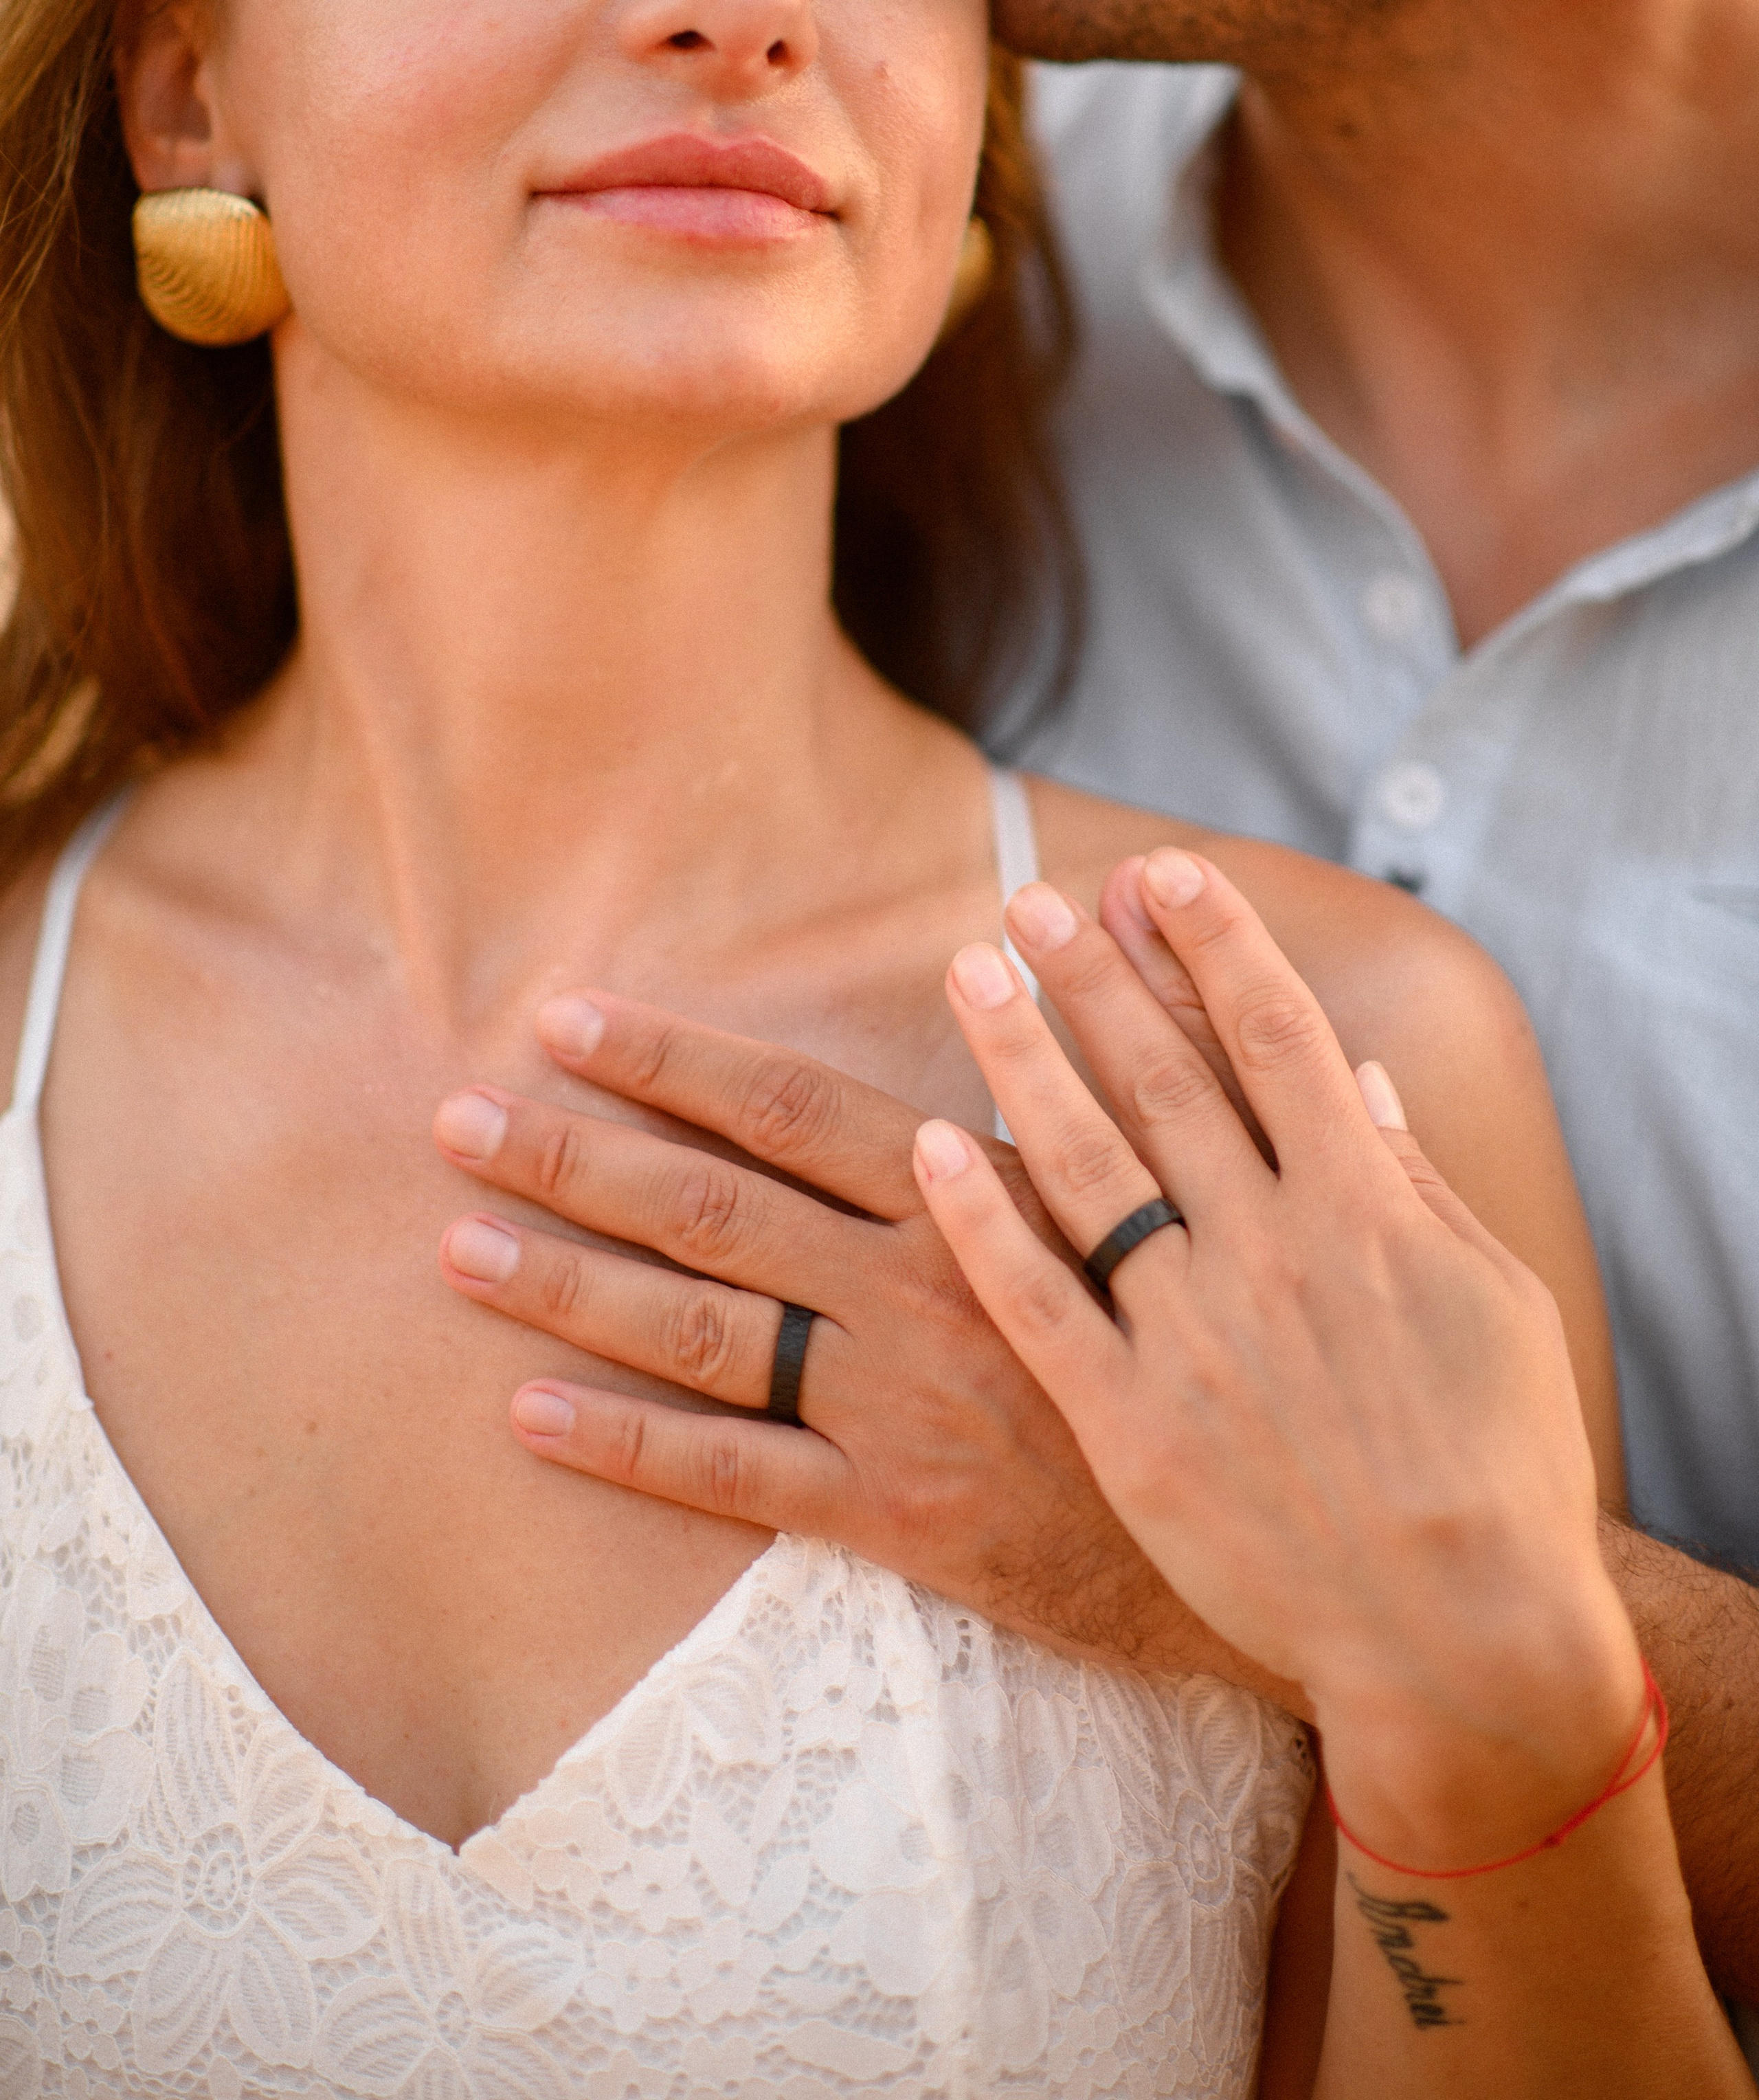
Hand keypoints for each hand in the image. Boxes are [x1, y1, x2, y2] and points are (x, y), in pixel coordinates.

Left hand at [433, 997, 1292, 1696]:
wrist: (1277, 1526)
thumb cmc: (1220, 1326)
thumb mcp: (1187, 1168)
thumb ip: (1123, 1036)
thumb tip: (1114, 897)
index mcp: (975, 1193)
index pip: (788, 1107)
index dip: (671, 1059)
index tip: (567, 1017)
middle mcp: (919, 1286)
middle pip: (712, 1207)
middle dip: (575, 1155)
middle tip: (454, 1116)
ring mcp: (899, 1406)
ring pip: (698, 1333)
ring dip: (567, 1283)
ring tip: (455, 1243)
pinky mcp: (897, 1520)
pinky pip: (735, 1479)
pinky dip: (625, 1445)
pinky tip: (527, 1412)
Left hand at [914, 849, 1644, 1867]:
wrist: (1456, 1636)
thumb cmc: (1496, 1469)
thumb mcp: (1492, 1303)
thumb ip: (1413, 1183)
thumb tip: (1359, 1079)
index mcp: (1362, 1210)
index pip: (1275, 1035)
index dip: (1218, 942)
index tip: (1169, 872)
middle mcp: (1266, 1250)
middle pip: (1162, 1077)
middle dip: (1096, 974)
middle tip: (1032, 900)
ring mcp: (1188, 1336)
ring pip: (1081, 1162)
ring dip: (1020, 1054)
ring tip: (968, 968)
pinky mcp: (1127, 1428)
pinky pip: (1035, 1303)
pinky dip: (980, 1219)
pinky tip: (928, 1143)